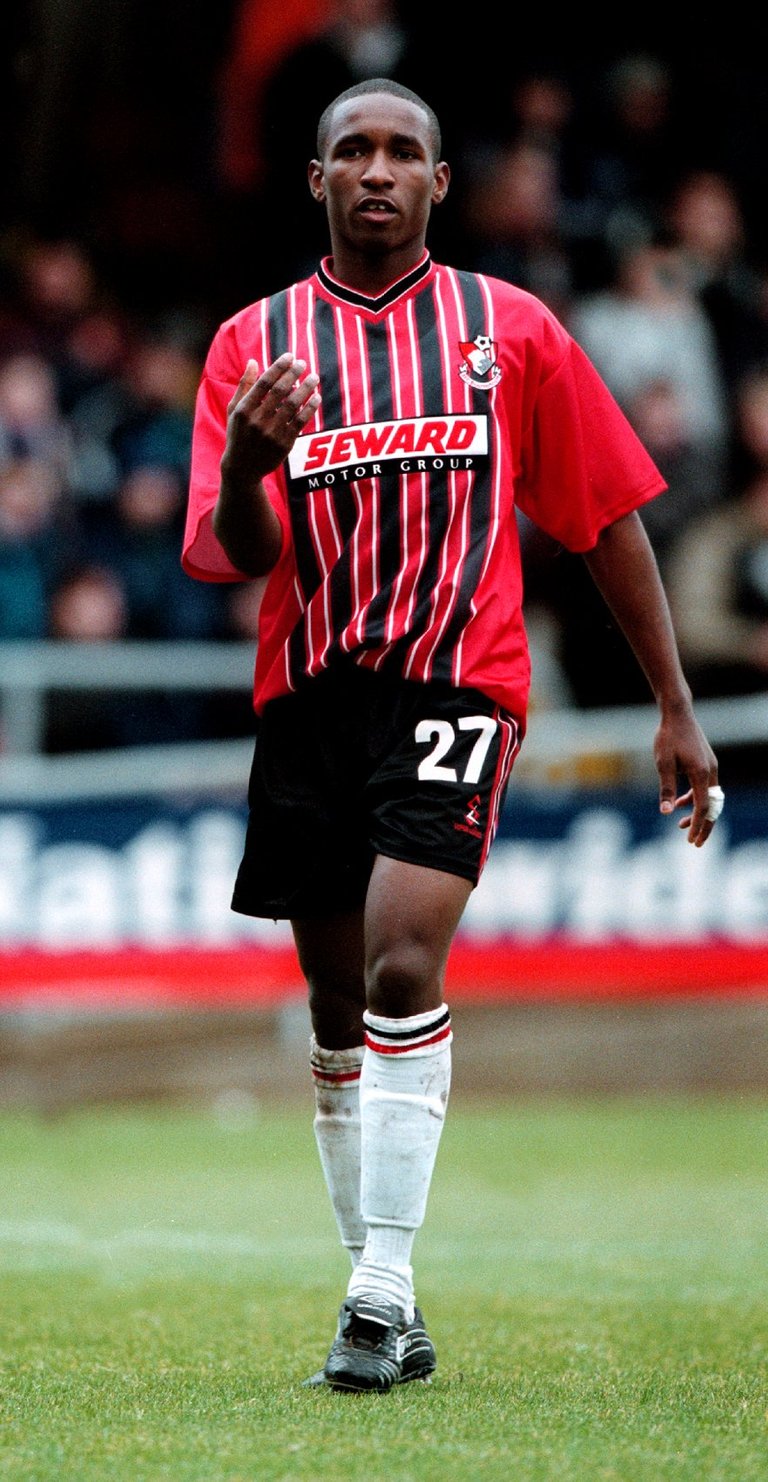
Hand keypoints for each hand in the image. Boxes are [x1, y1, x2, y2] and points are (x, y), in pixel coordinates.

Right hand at [222, 352, 320, 485]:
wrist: (242, 468)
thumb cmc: (238, 434)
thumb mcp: (234, 410)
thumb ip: (244, 386)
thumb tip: (253, 361)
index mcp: (244, 409)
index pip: (264, 382)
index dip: (278, 367)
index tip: (290, 356)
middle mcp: (257, 420)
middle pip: (280, 391)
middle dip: (294, 374)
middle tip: (304, 363)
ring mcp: (271, 433)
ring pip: (293, 405)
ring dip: (306, 388)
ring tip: (314, 378)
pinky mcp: (284, 444)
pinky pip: (301, 422)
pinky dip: (310, 408)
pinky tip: (316, 398)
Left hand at [654, 704, 720, 846]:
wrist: (678, 714)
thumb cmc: (668, 737)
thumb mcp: (662, 764)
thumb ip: (666, 789)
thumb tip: (666, 812)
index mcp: (701, 773)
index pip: (703, 807)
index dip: (697, 825)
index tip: (691, 840)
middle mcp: (710, 771)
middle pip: (712, 806)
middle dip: (704, 826)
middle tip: (695, 843)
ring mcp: (710, 767)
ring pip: (709, 798)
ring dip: (698, 813)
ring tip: (682, 826)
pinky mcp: (706, 763)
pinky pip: (705, 788)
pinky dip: (695, 798)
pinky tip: (681, 803)